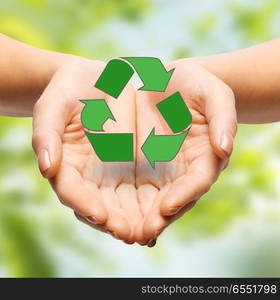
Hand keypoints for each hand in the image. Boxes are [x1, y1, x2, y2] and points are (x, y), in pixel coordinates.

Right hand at [32, 59, 142, 242]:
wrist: (99, 80)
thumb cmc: (70, 90)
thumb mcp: (54, 105)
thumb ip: (46, 134)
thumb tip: (46, 168)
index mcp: (67, 165)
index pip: (72, 192)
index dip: (85, 205)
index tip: (101, 215)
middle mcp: (90, 176)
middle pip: (101, 207)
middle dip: (116, 223)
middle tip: (132, 235)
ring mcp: (113, 173)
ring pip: (124, 204)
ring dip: (137, 220)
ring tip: (151, 230)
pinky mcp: (136, 167)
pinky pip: (146, 188)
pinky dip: (154, 202)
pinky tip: (166, 211)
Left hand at [133, 59, 236, 244]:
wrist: (168, 82)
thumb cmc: (195, 86)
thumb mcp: (212, 93)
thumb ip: (222, 118)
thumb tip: (225, 147)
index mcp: (204, 156)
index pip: (198, 181)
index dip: (184, 195)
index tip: (166, 208)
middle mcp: (184, 170)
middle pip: (174, 200)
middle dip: (158, 218)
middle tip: (141, 233)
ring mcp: (163, 171)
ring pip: (152, 201)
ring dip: (139, 219)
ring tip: (123, 231)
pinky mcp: (142, 166)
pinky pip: (133, 189)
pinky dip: (124, 204)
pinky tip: (110, 214)